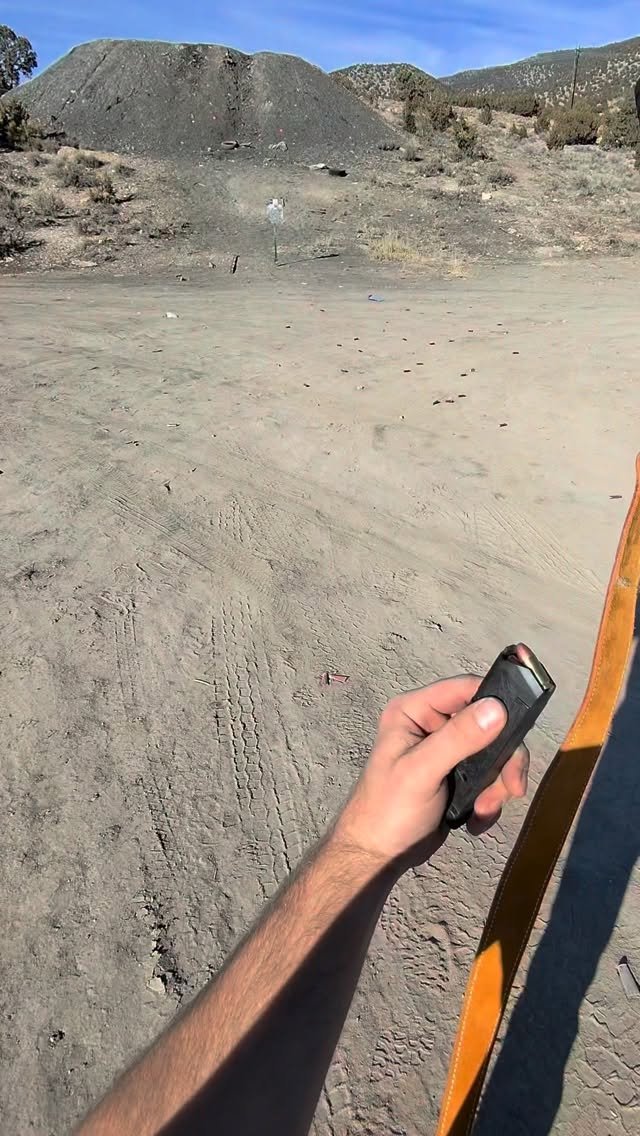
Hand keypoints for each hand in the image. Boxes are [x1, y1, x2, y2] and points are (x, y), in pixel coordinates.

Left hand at [334, 676, 528, 868]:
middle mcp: (432, 723)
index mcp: (414, 710)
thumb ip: (457, 739)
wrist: (379, 856)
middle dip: (502, 758)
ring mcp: (447, 750)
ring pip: (494, 752)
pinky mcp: (458, 775)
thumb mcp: (421, 772)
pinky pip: (490, 776)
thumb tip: (497, 708)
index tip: (518, 730)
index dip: (495, 703)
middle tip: (512, 787)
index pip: (465, 688)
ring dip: (497, 783)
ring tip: (484, 809)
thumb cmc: (388, 810)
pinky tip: (477, 818)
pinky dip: (491, 798)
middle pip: (489, 722)